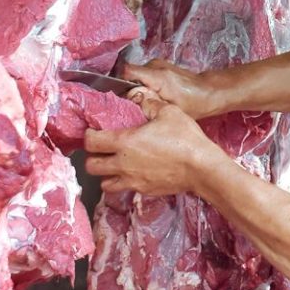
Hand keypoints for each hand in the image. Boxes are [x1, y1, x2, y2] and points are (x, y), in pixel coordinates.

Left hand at [85, 88, 218, 197]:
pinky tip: (137, 172)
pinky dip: (125, 181)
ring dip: (106, 173)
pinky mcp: (143, 191)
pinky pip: (125, 188)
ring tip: (116, 164)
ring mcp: (132, 180)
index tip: (94, 131)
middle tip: (103, 149)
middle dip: (93, 156)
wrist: (201, 168)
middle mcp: (123, 164)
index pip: (91, 142)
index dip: (89, 135)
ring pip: (104, 183)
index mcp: (124, 142)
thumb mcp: (169, 112)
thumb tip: (142, 98)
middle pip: (91, 166)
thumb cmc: (185, 138)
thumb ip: (150, 104)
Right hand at [119, 58, 220, 118]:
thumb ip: (148, 103)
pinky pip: (143, 75)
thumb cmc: (194, 103)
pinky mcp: (159, 66)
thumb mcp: (170, 108)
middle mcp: (155, 65)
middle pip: (129, 74)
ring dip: (136, 88)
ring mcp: (157, 64)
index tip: (119, 98)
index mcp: (157, 75)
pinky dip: (143, 85)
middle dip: (127, 89)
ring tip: (142, 102)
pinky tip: (150, 97)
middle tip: (131, 105)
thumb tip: (128, 99)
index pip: (126, 70)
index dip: (119, 83)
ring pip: (135, 75)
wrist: (209, 91)